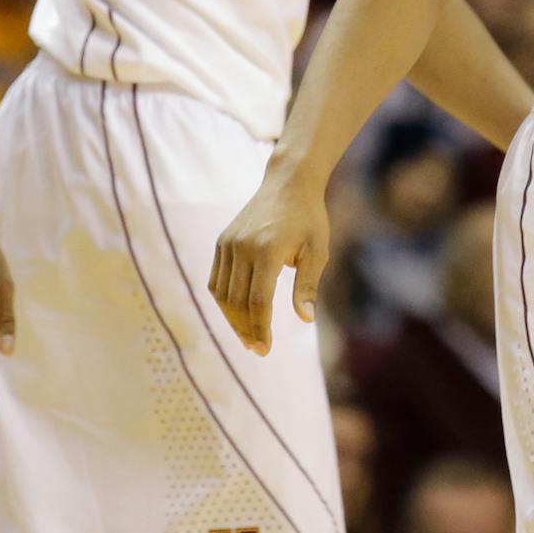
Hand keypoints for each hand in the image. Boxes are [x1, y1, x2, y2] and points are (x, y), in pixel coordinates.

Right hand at [211, 164, 329, 356]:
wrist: (288, 183)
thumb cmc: (309, 219)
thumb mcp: (318, 250)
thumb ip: (308, 285)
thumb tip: (305, 319)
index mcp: (268, 250)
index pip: (258, 301)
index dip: (260, 328)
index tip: (265, 349)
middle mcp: (243, 247)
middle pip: (237, 302)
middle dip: (246, 330)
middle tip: (257, 349)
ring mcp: (228, 243)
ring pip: (222, 293)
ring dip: (232, 319)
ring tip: (247, 336)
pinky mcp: (222, 242)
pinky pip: (216, 280)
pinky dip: (223, 300)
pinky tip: (236, 313)